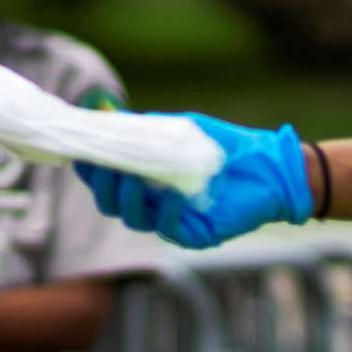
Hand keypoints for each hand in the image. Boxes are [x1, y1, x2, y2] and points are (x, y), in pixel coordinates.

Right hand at [73, 115, 312, 249]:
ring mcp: (172, 222)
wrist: (271, 167)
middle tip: (103, 165)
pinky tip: (173, 192)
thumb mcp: (183, 129)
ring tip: (132, 177)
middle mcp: (154, 205)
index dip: (90, 172)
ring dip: (128, 197)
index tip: (81, 155)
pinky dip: (167, 210)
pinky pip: (170, 228)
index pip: (107, 183)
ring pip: (134, 219)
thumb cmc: (226, 147)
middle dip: (103, 185)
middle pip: (112, 205)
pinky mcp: (195, 236)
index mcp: (146, 182)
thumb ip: (147, 128)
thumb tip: (107, 116)